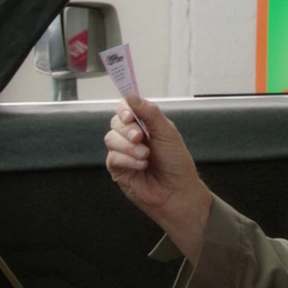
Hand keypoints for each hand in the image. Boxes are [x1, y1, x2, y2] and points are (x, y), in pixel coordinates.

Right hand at [104, 95, 211, 262]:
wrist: (177, 191)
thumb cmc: (177, 163)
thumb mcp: (167, 133)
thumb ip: (150, 113)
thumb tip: (130, 95)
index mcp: (146, 125)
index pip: (126, 108)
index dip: (124, 109)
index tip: (130, 115)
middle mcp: (133, 137)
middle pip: (116, 122)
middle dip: (127, 129)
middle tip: (140, 137)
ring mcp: (123, 152)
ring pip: (110, 138)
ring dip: (128, 146)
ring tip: (146, 155)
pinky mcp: (117, 168)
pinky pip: (112, 157)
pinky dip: (127, 160)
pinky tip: (141, 166)